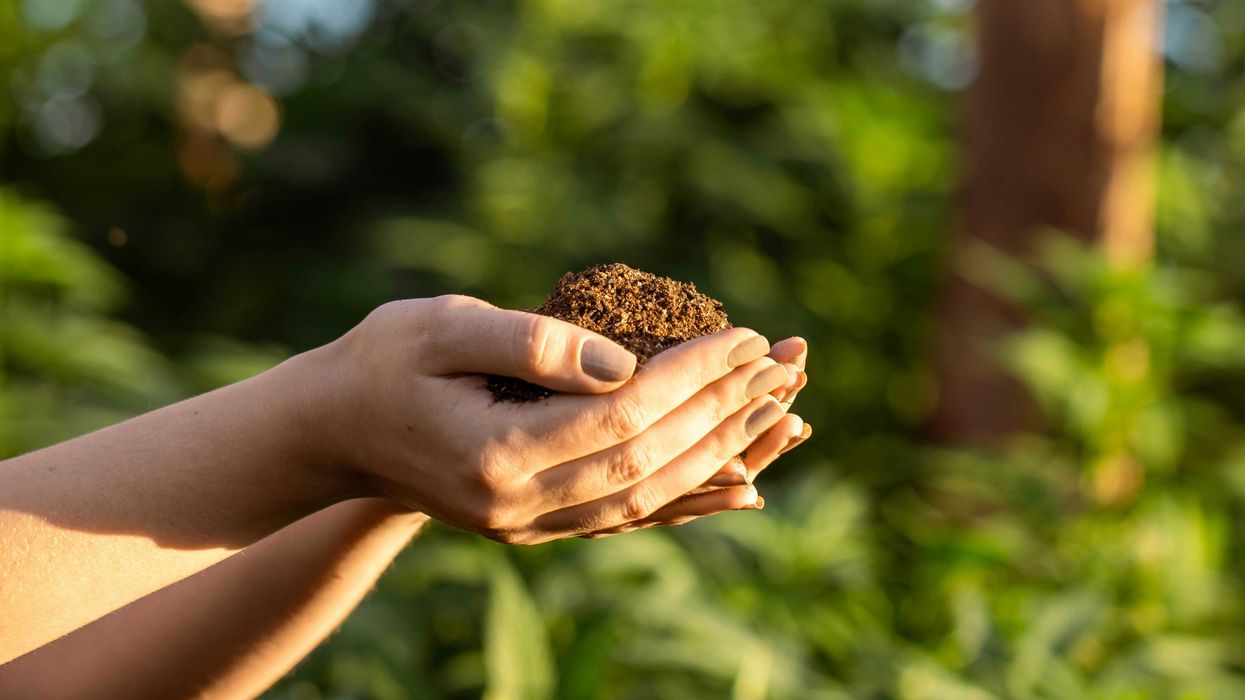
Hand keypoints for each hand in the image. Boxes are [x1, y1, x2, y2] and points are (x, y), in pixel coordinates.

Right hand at [307, 295, 790, 544]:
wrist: (336, 430)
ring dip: (721, 453)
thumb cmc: (382, 362)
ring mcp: (529, 526)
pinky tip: (739, 481)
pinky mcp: (537, 525)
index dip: (691, 376)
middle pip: (648, 460)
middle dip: (722, 411)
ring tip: (778, 412)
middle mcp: (519, 506)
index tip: (743, 336)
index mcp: (497, 454)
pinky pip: (630, 516)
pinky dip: (690, 497)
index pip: (623, 415)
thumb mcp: (442, 327)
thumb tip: (621, 362)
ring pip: (649, 496)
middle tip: (781, 367)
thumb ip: (532, 342)